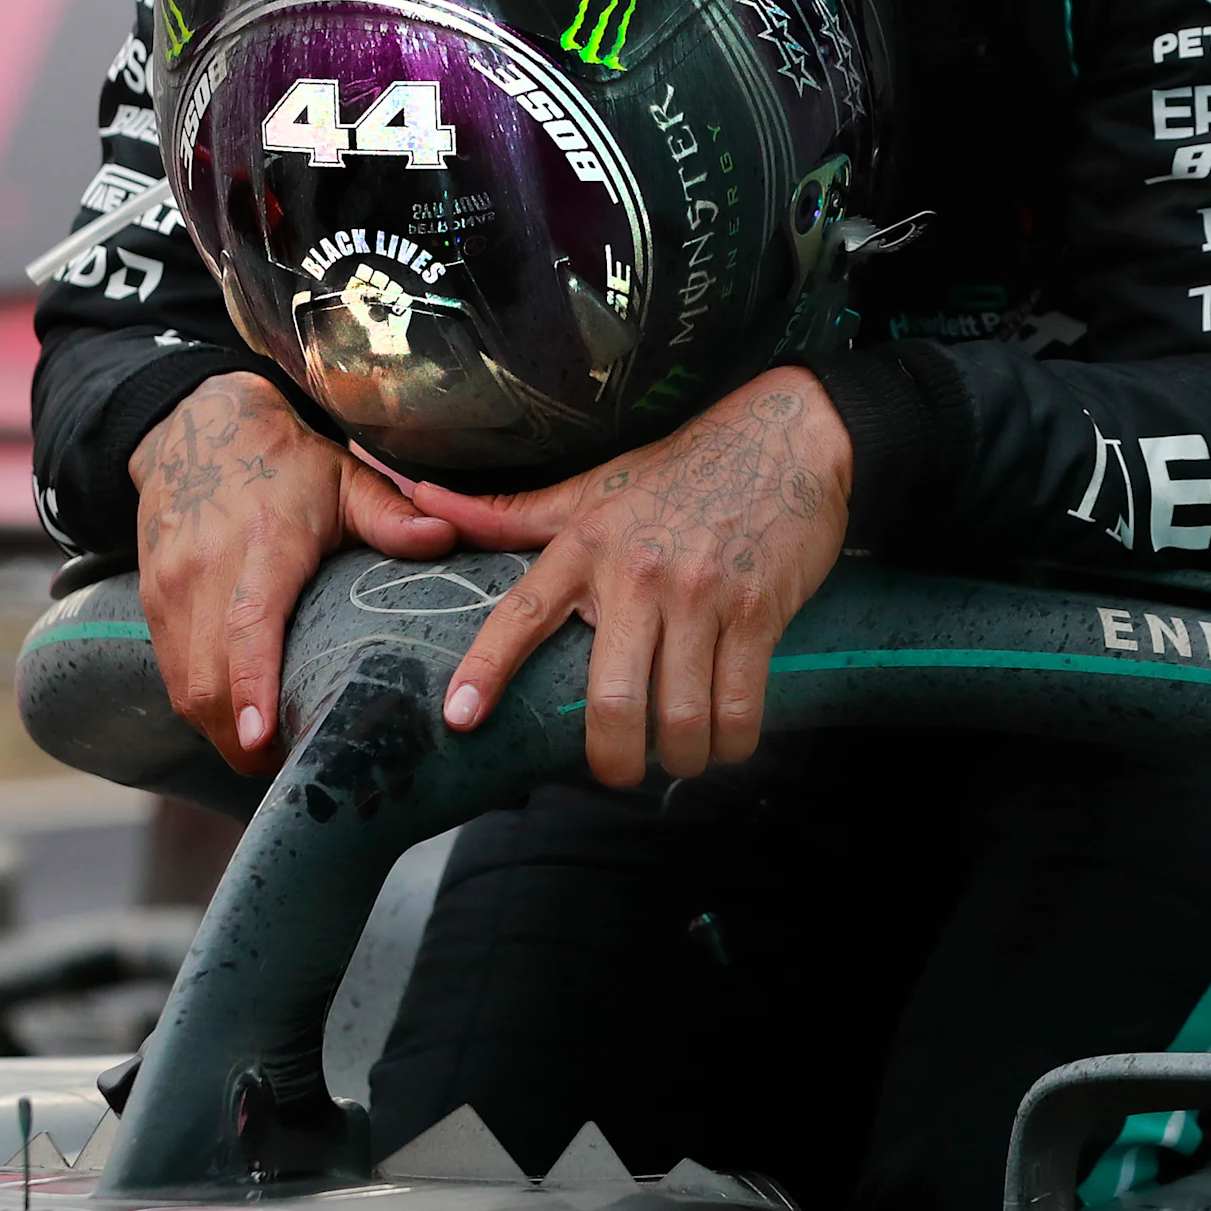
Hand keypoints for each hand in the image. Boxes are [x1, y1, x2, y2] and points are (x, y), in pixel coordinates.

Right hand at [131, 373, 455, 772]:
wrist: (195, 430)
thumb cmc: (286, 463)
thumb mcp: (346, 477)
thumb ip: (392, 516)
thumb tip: (448, 537)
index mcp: (262, 543)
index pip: (248, 625)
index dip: (252, 687)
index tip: (261, 740)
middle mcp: (204, 570)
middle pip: (209, 678)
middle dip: (244, 741)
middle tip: (296, 769)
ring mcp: (170, 591)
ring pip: (186, 688)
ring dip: (224, 733)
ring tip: (273, 755)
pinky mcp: (151, 605)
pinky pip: (173, 677)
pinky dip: (206, 708)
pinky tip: (242, 722)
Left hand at [405, 367, 850, 786]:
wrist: (787, 438)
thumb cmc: (681, 470)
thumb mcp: (593, 488)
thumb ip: (510, 513)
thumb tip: (424, 500)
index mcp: (587, 545)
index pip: (523, 613)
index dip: (488, 668)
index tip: (461, 717)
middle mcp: (639, 574)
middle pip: (614, 700)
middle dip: (613, 759)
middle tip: (615, 772)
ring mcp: (702, 596)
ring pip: (683, 718)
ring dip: (681, 758)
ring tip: (679, 755)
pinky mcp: (759, 612)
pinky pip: (741, 708)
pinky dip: (731, 744)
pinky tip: (724, 742)